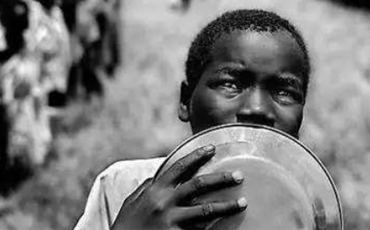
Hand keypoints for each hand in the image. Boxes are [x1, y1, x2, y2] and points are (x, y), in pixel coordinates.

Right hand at [111, 145, 246, 229]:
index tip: (212, 148)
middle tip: (239, 176)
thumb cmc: (126, 225)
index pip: (179, 167)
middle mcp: (164, 202)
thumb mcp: (133, 202)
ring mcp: (171, 221)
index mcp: (155, 190)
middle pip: (198, 185)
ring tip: (243, 203)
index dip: (196, 156)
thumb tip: (156, 177)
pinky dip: (214, 228)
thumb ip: (146, 188)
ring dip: (227, 206)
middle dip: (221, 179)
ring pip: (206, 210)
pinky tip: (229, 227)